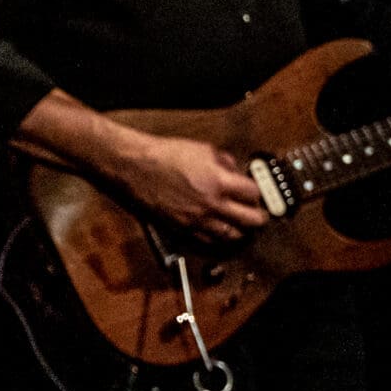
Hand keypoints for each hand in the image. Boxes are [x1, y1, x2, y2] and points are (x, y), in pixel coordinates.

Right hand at [106, 130, 270, 245]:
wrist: (133, 167)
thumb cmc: (162, 155)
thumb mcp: (201, 148)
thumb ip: (223, 161)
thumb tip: (234, 171)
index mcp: (219, 181)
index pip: (254, 193)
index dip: (257, 192)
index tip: (254, 192)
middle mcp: (211, 204)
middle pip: (251, 220)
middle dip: (258, 216)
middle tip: (257, 213)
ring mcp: (196, 220)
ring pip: (232, 236)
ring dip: (239, 230)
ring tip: (239, 224)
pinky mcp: (181, 229)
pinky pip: (207, 241)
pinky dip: (216, 237)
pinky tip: (216, 230)